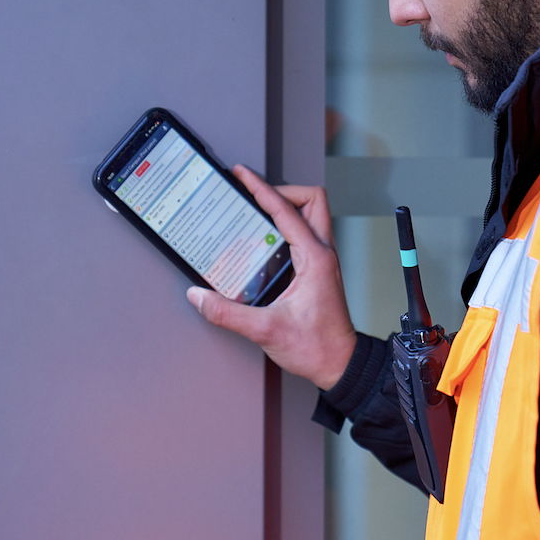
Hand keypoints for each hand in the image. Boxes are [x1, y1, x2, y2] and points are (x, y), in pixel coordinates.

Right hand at [185, 164, 357, 389]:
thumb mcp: (265, 330)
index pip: (287, 211)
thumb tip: (199, 295)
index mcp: (315, 258)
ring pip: (312, 215)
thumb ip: (228, 313)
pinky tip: (262, 238)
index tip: (243, 174)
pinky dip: (286, 226)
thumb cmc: (316, 347)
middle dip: (283, 189)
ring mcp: (323, 260)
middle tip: (253, 192)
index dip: (262, 188)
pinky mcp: (318, 270)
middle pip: (312, 200)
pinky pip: (305, 234)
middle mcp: (322, 253)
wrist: (340, 365)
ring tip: (255, 209)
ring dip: (287, 206)